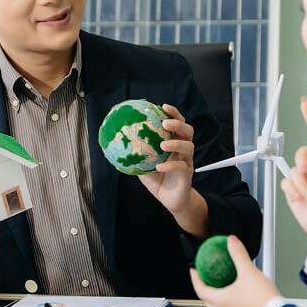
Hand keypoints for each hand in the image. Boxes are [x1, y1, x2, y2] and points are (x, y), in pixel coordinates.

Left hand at [140, 105, 208, 235]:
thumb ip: (136, 154)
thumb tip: (118, 145)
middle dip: (178, 124)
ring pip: (189, 147)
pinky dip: (170, 165)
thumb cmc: (159, 180)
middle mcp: (183, 150)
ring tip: (163, 145)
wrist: (171, 200)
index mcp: (174, 144)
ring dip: (176, 144)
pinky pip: (182, 167)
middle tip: (165, 124)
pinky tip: (160, 166)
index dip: (173, 114)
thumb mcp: (144, 165)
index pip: (177, 124)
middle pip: (188, 131)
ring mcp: (187, 162)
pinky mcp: (187, 174)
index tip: (163, 106)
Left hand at [189, 235, 280, 306]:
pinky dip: (229, 299)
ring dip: (216, 295)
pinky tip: (239, 291)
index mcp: (221, 301)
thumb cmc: (262, 299)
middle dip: (204, 288)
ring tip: (221, 283)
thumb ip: (238, 254)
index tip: (194, 270)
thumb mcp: (248, 271)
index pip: (200, 290)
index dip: (195, 279)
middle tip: (205, 277)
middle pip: (207, 300)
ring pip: (219, 306)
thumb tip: (231, 242)